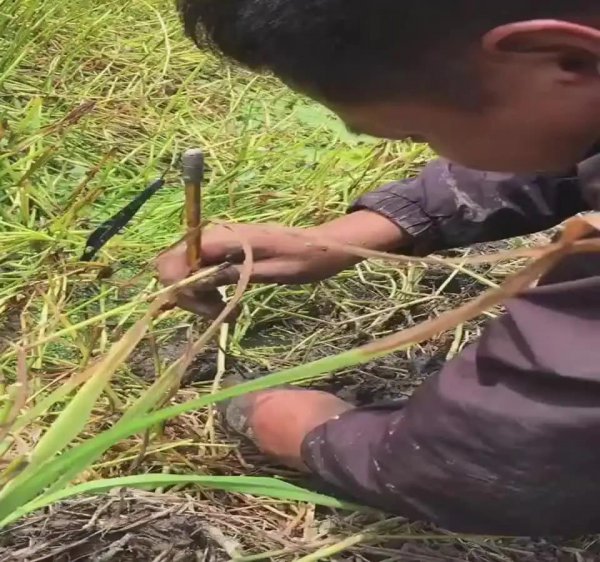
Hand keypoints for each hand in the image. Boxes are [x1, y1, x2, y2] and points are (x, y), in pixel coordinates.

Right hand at [157, 210, 407, 317]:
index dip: (180, 288)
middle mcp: (214, 235)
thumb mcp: (273, 271)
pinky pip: (200, 271)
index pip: (176, 260)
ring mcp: (217, 242)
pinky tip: (226, 303)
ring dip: (198, 296)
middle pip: (174, 267)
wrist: (326, 245)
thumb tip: (196, 282)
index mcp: (224, 236)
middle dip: (188, 296)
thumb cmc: (306, 257)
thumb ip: (233, 274)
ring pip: (185, 271)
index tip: (209, 309)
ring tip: (227, 314)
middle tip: (220, 314)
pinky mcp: (223, 251)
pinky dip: (206, 291)